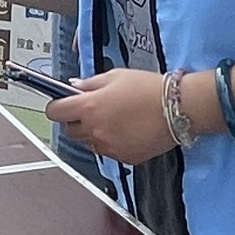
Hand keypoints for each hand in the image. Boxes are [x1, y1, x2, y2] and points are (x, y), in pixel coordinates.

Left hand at [45, 68, 174, 164]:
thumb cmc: (149, 88)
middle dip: (75, 121)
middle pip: (70, 131)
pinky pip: (108, 152)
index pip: (55, 112)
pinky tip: (127, 130)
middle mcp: (95, 130)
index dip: (56, 107)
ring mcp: (109, 147)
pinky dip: (111, 143)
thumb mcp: (115, 76)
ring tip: (115, 120)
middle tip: (91, 111)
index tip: (61, 104)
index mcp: (89, 107)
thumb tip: (72, 87)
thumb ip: (89, 84)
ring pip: (88, 143)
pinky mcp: (124, 158)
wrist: (179, 108)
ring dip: (93, 133)